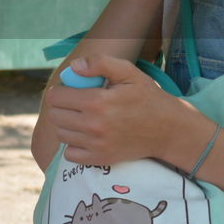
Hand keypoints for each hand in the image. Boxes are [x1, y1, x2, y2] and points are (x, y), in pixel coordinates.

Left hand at [41, 56, 193, 165]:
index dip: (60, 90)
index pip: (55, 97)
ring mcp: (96, 144)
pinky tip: (86, 136)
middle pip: (55, 115)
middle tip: (76, 104)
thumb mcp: (129, 72)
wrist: (169, 130)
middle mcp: (93, 125)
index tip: (71, 90)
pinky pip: (70, 154)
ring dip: (67, 125)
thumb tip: (74, 67)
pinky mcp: (101, 159)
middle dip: (61, 107)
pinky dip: (74, 146)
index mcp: (96, 101)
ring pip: (61, 134)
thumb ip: (100, 63)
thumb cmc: (148, 98)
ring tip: (83, 118)